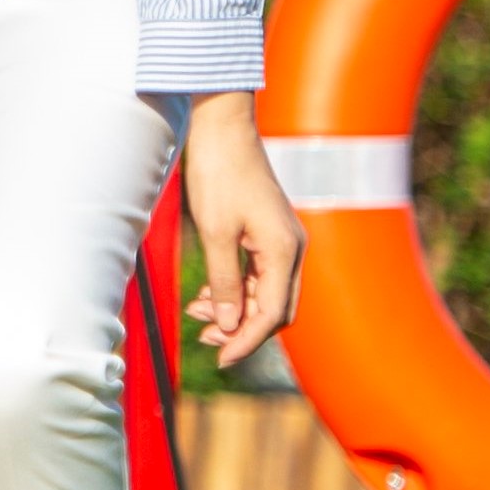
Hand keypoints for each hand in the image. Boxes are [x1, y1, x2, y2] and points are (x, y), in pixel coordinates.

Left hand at [179, 92, 305, 365]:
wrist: (223, 129)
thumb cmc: (218, 176)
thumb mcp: (215, 234)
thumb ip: (224, 282)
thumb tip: (230, 326)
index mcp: (284, 250)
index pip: (272, 314)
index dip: (246, 341)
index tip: (221, 360)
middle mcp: (292, 248)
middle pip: (275, 308)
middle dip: (243, 329)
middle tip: (206, 341)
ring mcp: (282, 240)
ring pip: (265, 292)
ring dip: (236, 309)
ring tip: (197, 316)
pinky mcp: (268, 232)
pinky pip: (258, 274)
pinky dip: (235, 288)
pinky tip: (207, 296)